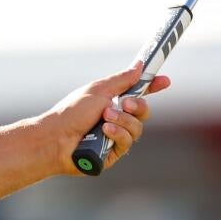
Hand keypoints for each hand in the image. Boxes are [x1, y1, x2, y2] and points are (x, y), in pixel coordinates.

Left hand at [40, 60, 170, 175]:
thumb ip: (121, 80)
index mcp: (111, 102)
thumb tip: (139, 65)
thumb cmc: (71, 113)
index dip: (152, 88)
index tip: (165, 80)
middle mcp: (115, 120)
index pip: (138, 94)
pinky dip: (118, 134)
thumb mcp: (98, 90)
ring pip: (137, 128)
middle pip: (143, 113)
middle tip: (126, 103)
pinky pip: (127, 142)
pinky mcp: (112, 154)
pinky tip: (105, 131)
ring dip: (123, 120)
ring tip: (104, 119)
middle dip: (139, 106)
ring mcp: (114, 138)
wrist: (55, 138)